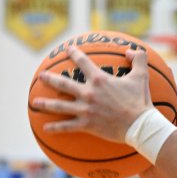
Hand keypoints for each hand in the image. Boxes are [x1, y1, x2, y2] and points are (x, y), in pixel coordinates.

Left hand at [32, 46, 151, 142]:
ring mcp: (85, 110)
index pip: (83, 62)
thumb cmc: (141, 100)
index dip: (74, 54)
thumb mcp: (142, 76)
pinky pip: (67, 126)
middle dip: (50, 79)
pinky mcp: (86, 125)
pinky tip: (46, 127)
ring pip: (60, 106)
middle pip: (63, 84)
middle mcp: (88, 93)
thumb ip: (138, 59)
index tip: (68, 50)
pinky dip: (56, 127)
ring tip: (35, 102)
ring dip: (46, 104)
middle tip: (41, 76)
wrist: (140, 125)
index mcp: (99, 80)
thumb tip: (130, 51)